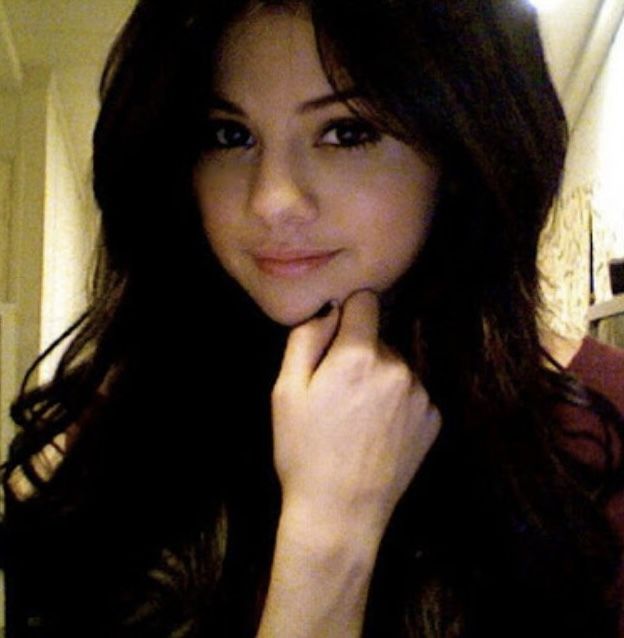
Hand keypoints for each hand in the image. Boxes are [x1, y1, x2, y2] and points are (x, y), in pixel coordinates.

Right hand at [271, 290, 440, 539]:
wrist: (340, 513)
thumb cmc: (304, 451)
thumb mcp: (285, 391)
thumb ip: (307, 338)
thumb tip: (330, 307)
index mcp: (359, 356)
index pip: (366, 300)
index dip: (347, 314)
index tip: (335, 340)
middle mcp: (399, 367)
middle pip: (379, 337)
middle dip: (360, 353)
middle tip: (338, 394)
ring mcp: (421, 394)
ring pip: (397, 365)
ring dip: (380, 378)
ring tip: (359, 419)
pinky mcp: (435, 418)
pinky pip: (413, 392)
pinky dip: (397, 403)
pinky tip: (379, 433)